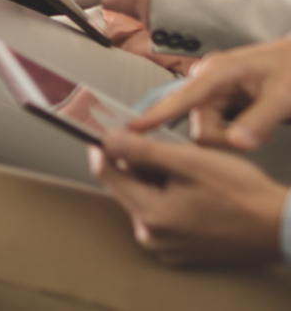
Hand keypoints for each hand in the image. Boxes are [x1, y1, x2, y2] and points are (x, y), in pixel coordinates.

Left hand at [90, 131, 285, 265]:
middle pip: (125, 186)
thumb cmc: (238, 190)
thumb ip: (142, 151)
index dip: (103, 145)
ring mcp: (167, 248)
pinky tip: (190, 186)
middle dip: (135, 162)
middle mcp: (152, 237)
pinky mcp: (181, 251)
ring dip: (153, 178)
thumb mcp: (187, 161)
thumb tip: (105, 139)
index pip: (107, 173)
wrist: (277, 226)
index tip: (107, 126)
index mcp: (150, 215)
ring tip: (183, 165)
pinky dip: (166, 196)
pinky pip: (161, 215)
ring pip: (143, 199)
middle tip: (160, 144)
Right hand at [130, 38, 290, 150]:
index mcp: (217, 72)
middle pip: (198, 121)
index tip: (132, 129)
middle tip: (254, 137)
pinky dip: (231, 130)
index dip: (157, 115)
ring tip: (259, 127)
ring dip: (229, 135)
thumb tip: (236, 143)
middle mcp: (209, 78)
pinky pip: (215, 121)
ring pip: (207, 125)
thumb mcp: (282, 97)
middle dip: (223, 138)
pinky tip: (250, 124)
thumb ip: (259, 121)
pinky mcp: (220, 95)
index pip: (182, 98)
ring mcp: (214, 86)